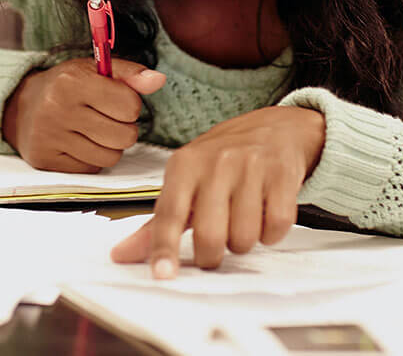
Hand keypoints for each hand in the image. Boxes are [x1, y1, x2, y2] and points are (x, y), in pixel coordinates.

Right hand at [2, 58, 164, 172]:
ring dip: (109, 146)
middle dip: (123, 128)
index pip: (130, 106)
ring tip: (94, 131)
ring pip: (111, 157)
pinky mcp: (46, 161)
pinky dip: (92, 157)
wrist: (20, 107)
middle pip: (125, 136)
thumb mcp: (94, 70)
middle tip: (106, 118)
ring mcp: (50, 138)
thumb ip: (129, 74)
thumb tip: (158, 80)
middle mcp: (58, 109)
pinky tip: (79, 143)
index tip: (115, 100)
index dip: (129, 105)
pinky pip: (92, 168)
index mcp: (73, 81)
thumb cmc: (66, 86)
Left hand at [110, 106, 324, 277]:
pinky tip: (265, 212)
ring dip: (244, 241)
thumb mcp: (185, 181)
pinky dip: (271, 232)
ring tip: (242, 219)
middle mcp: (216, 163)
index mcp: (184, 164)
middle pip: (210, 236)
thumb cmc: (223, 159)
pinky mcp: (282, 174)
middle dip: (212, 255)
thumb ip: (158, 223)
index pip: (169, 214)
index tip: (162, 274)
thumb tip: (121, 254)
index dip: (164, 248)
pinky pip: (276, 227)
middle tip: (215, 244)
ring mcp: (251, 166)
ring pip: (245, 237)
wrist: (275, 127)